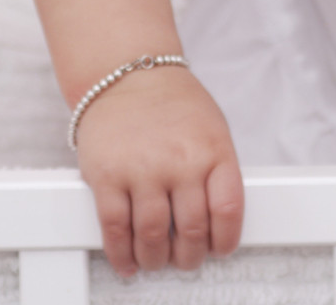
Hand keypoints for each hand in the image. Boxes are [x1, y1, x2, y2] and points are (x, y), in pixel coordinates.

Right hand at [73, 68, 244, 275]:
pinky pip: (115, 228)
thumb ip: (217, 171)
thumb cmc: (173, 104)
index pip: (228, 210)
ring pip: (153, 236)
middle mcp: (181, 162)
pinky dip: (121, 253)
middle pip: (192, 230)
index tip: (220, 249)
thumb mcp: (212, 130)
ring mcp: (143, 170)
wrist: (127, 74)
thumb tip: (218, 220)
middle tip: (186, 260)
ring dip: (156, 259)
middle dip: (190, 256)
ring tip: (156, 260)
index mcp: (214, 151)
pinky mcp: (107, 176)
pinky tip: (127, 260)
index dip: (225, 240)